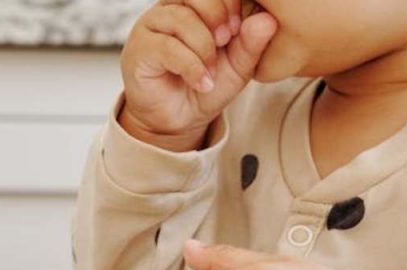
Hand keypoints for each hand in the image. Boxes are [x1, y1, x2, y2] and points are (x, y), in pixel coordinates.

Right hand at [119, 0, 277, 151]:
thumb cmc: (205, 87)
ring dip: (204, 48)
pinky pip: (167, 47)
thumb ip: (252, 43)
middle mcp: (169, 9)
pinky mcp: (139, 50)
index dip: (229, 1)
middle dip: (217, 15)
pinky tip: (201, 83)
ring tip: (212, 72)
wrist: (177, 121)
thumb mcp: (238, 66)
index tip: (238, 30)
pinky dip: (191, 67)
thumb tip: (267, 20)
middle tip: (226, 42)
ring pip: (181, 19)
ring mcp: (151, 27)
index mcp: (193, 5)